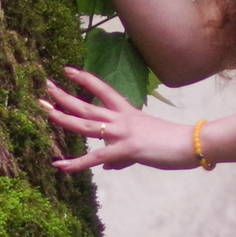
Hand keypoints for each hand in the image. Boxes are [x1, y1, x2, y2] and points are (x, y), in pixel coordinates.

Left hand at [41, 69, 201, 173]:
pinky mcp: (125, 150)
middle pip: (87, 105)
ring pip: (86, 124)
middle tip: (46, 86)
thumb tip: (106, 165)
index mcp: (127, 112)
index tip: (68, 71)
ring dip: (63, 118)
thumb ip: (121, 155)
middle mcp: (121, 118)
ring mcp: (122, 133)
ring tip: (45, 111)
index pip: (103, 89)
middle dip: (64, 96)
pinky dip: (75, 163)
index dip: (85, 79)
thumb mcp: (143, 144)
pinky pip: (95, 158)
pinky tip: (59, 165)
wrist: (190, 143)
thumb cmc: (170, 143)